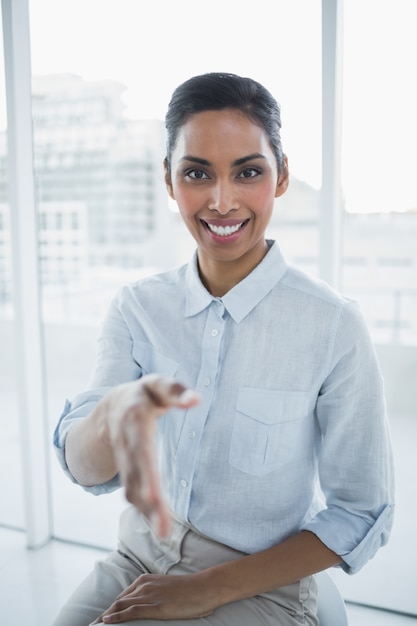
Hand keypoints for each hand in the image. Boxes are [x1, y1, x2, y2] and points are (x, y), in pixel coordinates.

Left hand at [90, 572, 214, 623]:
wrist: (204, 587)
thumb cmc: (189, 591)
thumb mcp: (167, 590)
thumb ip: (156, 595)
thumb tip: (151, 607)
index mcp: (146, 580)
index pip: (122, 596)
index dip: (110, 609)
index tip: (101, 620)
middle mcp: (144, 585)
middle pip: (118, 601)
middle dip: (104, 615)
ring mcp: (149, 595)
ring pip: (120, 606)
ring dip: (105, 617)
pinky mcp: (155, 606)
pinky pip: (130, 611)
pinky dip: (117, 617)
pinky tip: (106, 623)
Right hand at [104, 374, 199, 536]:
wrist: (112, 405)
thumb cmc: (144, 394)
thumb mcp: (157, 384)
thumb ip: (175, 390)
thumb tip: (196, 399)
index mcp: (133, 420)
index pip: (141, 447)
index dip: (146, 472)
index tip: (154, 495)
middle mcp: (125, 443)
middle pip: (136, 474)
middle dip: (148, 501)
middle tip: (162, 527)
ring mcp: (123, 460)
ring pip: (132, 488)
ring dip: (147, 512)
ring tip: (164, 533)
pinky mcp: (127, 472)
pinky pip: (133, 493)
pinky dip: (145, 511)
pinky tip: (159, 527)